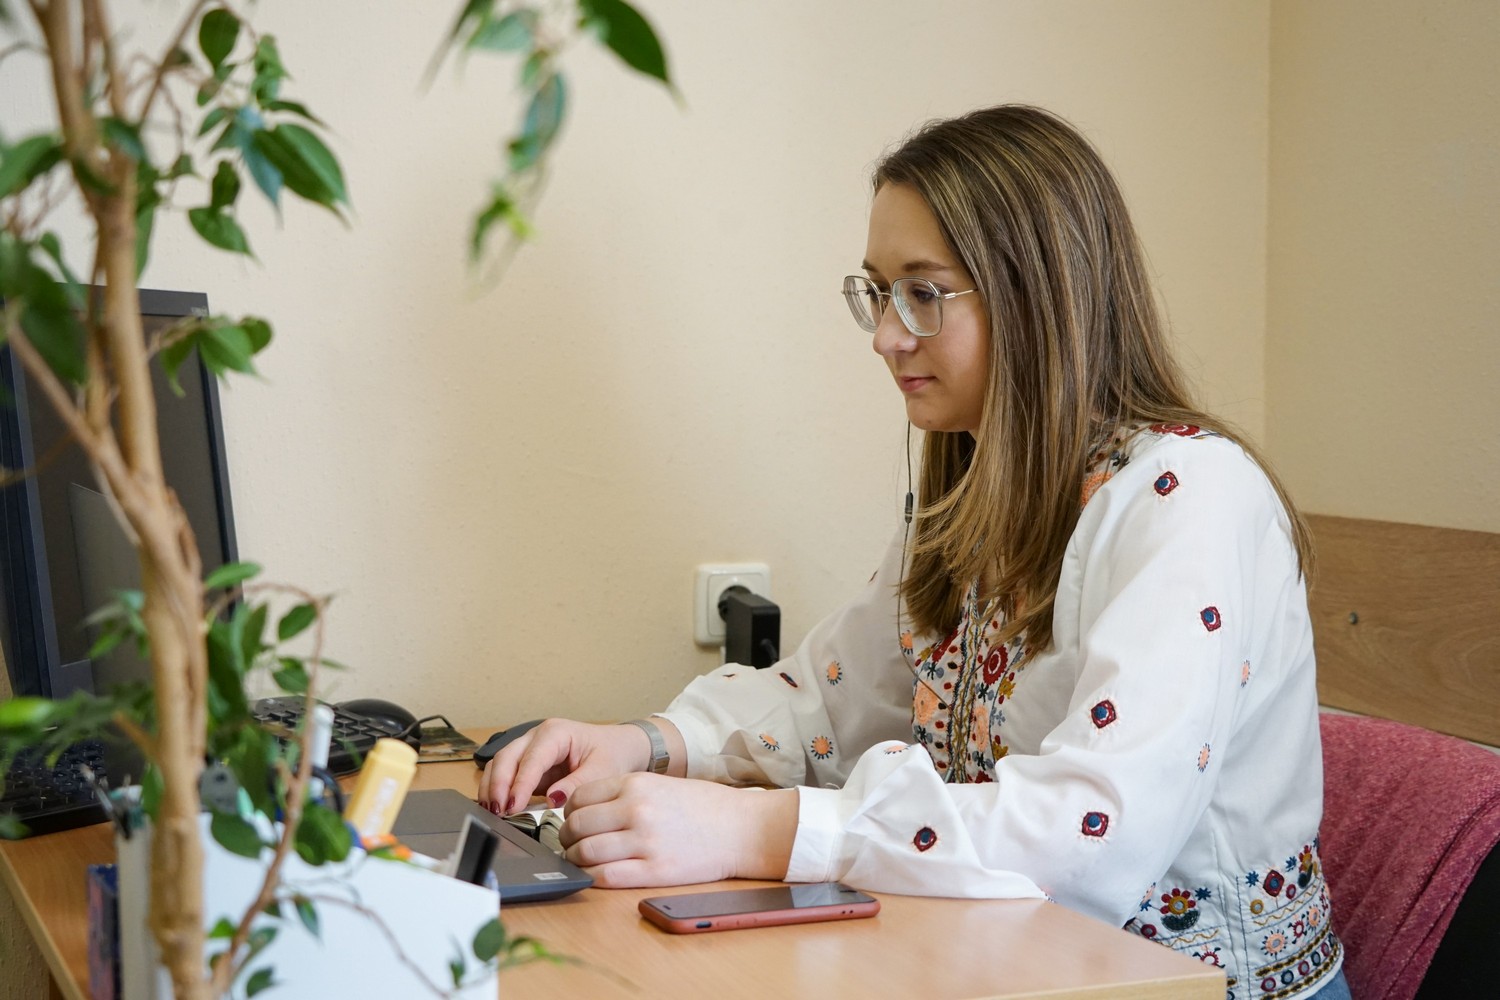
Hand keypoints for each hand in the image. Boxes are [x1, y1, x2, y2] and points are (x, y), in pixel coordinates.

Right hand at [479, 718, 660, 814]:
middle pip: (506, 757)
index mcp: (556, 733)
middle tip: (498, 812)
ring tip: (493, 813)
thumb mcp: (603, 770)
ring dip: (493, 788)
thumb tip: (552, 800)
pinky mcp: (529, 767)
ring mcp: (530, 751)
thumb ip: (577, 784)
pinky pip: (506, 776)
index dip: (520, 783)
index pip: (531, 758)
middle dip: (498, 785)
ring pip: (500, 765)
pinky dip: (498, 791)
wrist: (621, 748)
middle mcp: (537, 738)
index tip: (513, 806)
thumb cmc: (613, 753)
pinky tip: (498, 809)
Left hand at [559, 773, 797, 887]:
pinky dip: (593, 877)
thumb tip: (586, 810)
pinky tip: (597, 874)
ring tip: (582, 861)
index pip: (579, 797)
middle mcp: (636, 809)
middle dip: (567, 837)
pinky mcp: (654, 871)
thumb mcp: (662, 784)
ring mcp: (644, 841)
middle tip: (571, 843)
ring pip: (585, 852)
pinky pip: (606, 877)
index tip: (573, 821)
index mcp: (636, 784)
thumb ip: (625, 794)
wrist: (743, 829)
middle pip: (576, 825)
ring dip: (576, 859)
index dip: (569, 812)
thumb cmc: (706, 807)